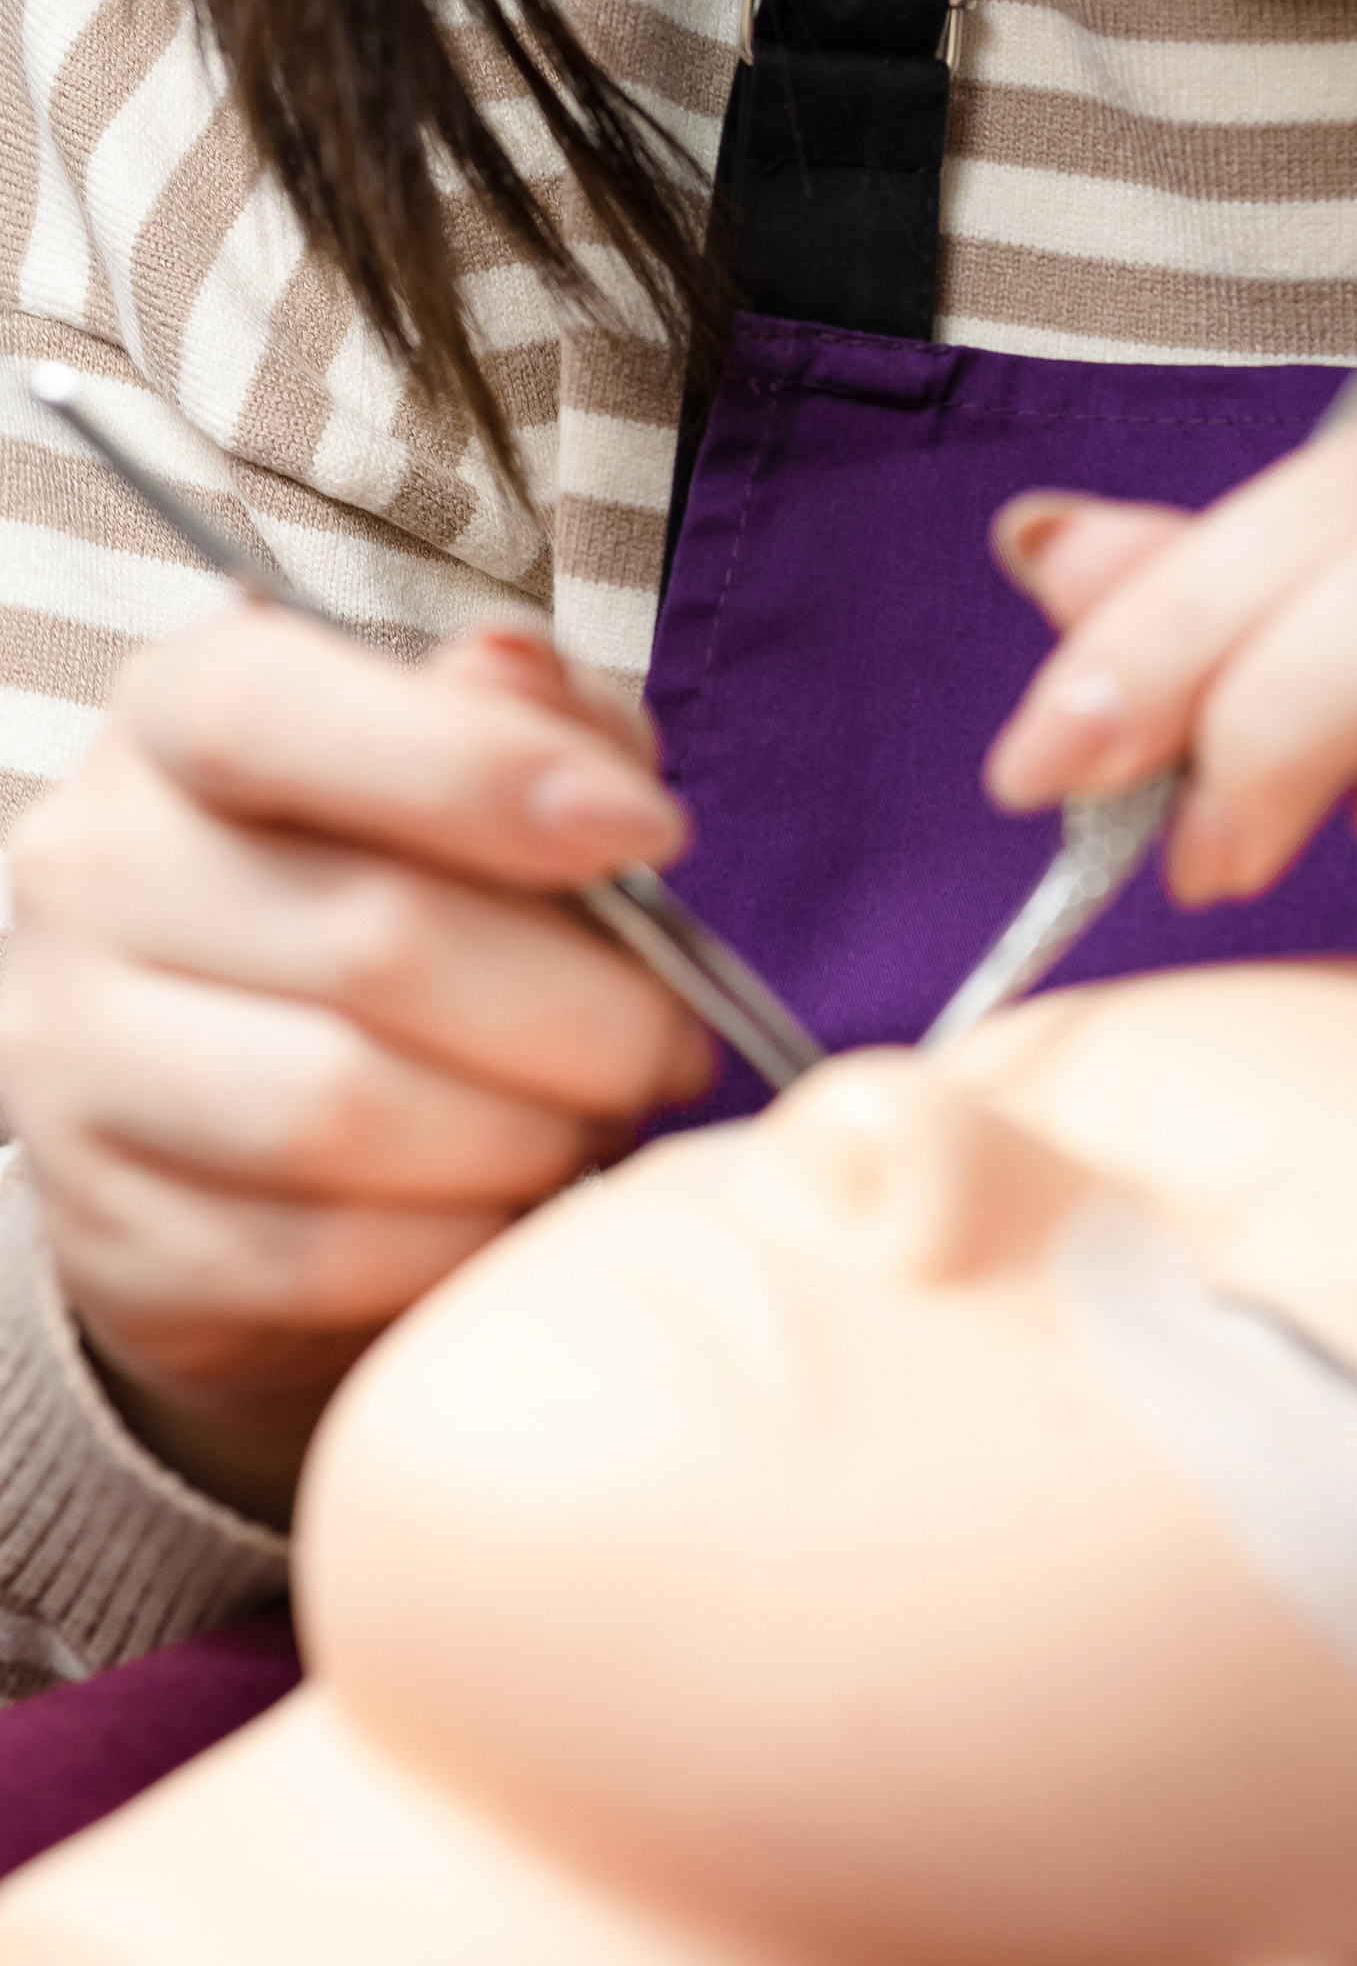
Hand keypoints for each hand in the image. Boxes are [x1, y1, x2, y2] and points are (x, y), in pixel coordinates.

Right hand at [0, 614, 713, 1520]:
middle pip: (372, 938)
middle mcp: (93, 875)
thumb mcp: (468, 779)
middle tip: (671, 1043)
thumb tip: (546, 709)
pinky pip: (324, 1255)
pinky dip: (460, 1243)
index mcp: (173, 720)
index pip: (270, 712)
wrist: (246, 1124)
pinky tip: (508, 1208)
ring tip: (590, 1124)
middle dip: (583, 1008)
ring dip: (527, 1133)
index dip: (479, 772)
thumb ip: (525, 722)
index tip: (651, 831)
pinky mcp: (113, 1231)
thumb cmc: (392, 912)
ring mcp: (75, 1061)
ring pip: (345, 1111)